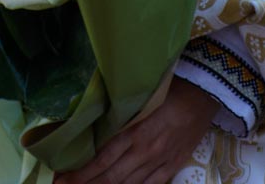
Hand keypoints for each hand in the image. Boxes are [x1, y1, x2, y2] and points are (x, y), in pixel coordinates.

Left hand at [56, 80, 217, 183]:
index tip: (60, 176)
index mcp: (134, 130)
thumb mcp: (139, 99)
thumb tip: (89, 125)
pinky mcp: (172, 167)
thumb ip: (117, 115)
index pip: (101, 158)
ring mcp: (159, 162)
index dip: (79, 172)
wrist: (204, 93)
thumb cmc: (168, 89)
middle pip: (109, 177)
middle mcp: (145, 151)